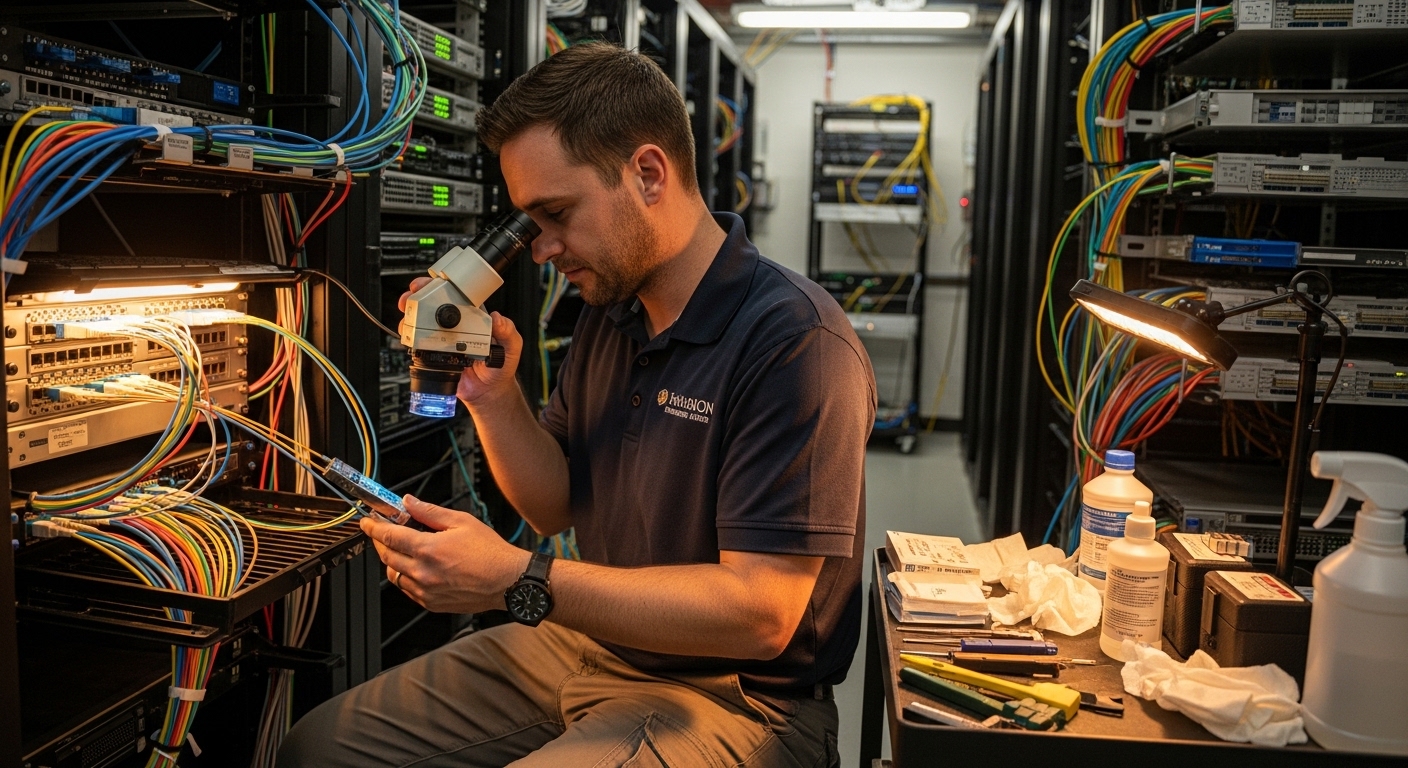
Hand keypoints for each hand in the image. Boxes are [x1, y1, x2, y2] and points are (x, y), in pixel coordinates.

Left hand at [360, 495, 529, 613]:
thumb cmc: (491, 553)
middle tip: (382, 531)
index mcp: (428, 549)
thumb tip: (410, 503)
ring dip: (391, 561)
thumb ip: (430, 512)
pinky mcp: (432, 603)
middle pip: (386, 556)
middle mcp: (423, 572)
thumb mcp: (462, 522)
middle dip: (379, 541)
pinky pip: (407, 590)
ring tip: (400, 550)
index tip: (368, 521)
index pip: (389, 536)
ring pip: (394, 576)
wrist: (508, 581)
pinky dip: (405, 577)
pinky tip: (415, 568)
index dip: (374, 527)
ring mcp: (426, 591)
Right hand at [398, 279, 522, 407]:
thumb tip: (498, 318)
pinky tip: (410, 339)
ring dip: (410, 318)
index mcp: (472, 316)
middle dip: (416, 297)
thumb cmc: (501, 367)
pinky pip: (417, 343)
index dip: (441, 286)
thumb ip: (508, 331)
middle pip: (431, 304)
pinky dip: (410, 339)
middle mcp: (454, 325)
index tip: (431, 284)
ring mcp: (441, 338)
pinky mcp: (433, 354)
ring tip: (408, 321)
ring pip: (420, 322)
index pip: (455, 295)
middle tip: (410, 299)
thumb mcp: (512, 346)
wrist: (488, 391)